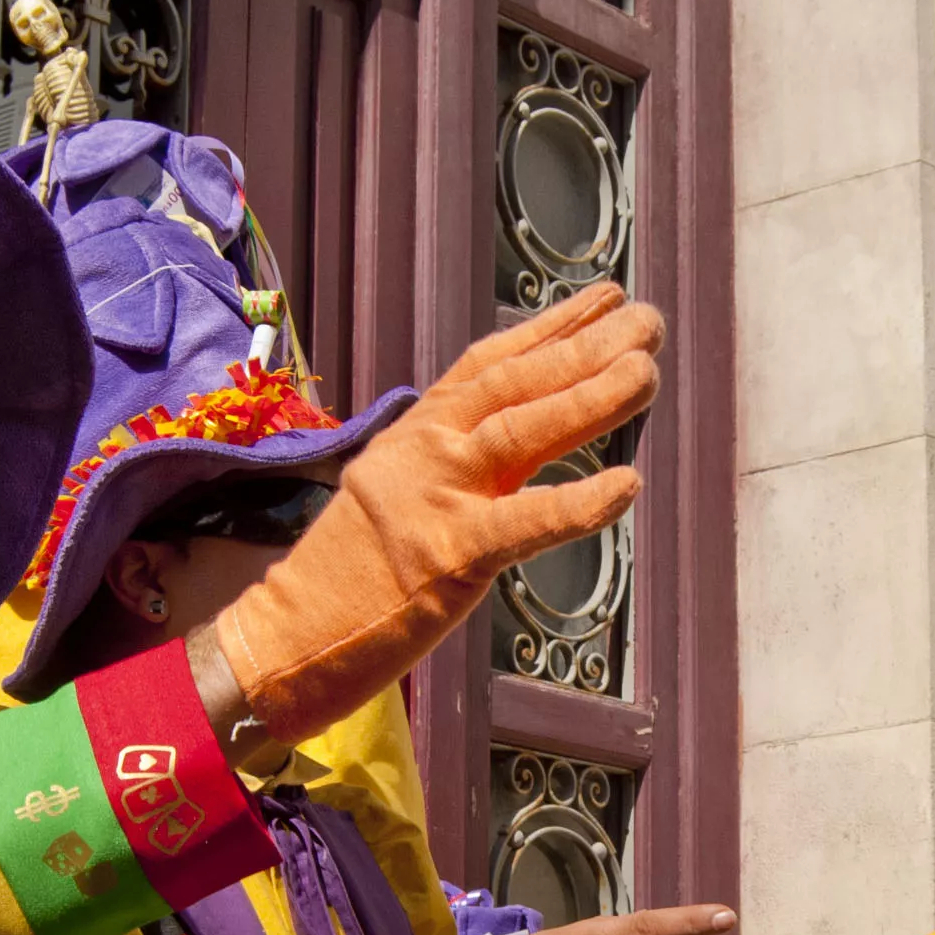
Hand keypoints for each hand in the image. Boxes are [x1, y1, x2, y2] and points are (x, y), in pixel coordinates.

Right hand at [205, 285, 660, 746]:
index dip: (553, 327)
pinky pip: (524, 524)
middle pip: (515, 383)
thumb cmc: (347, 578)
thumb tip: (523, 438)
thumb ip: (452, 462)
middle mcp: (424, 450)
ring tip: (646, 372)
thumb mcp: (396, 493)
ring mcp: (434, 499)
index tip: (607, 298)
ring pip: (523, 431)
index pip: (491, 363)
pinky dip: (579, 503)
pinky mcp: (446, 558)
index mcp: (415, 433)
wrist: (285, 636)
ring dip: (591, 397)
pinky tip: (627, 484)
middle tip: (649, 322)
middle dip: (588, 347)